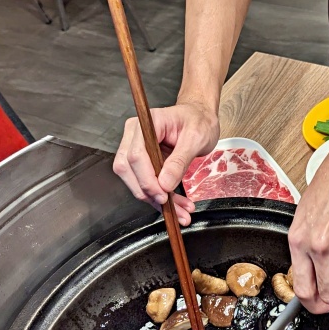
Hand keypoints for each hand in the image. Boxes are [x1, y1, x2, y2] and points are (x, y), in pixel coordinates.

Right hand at [113, 101, 219, 225]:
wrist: (200, 117)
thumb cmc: (199, 120)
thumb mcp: (196, 138)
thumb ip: (180, 160)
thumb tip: (165, 183)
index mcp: (147, 123)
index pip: (136, 154)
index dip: (146, 178)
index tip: (163, 194)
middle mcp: (135, 135)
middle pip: (128, 169)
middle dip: (148, 193)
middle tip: (170, 207)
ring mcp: (136, 148)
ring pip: (135, 180)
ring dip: (155, 200)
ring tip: (180, 212)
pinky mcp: (143, 162)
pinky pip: (145, 183)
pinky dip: (160, 197)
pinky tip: (176, 206)